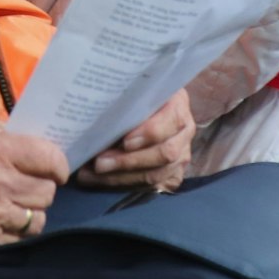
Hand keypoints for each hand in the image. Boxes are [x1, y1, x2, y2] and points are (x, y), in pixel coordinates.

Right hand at [0, 111, 68, 242]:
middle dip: (44, 185)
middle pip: (48, 191)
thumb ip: (8, 131)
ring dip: (33, 209)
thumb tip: (38, 143)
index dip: (59, 164)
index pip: (51, 159)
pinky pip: (20, 237)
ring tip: (19, 201)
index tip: (56, 167)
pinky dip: (18, 228)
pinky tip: (7, 217)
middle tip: (33, 182)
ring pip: (39, 218)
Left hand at [79, 89, 193, 189]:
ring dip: (122, 177)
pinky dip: (125, 186)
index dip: (150, 133)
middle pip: (164, 153)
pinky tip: (102, 182)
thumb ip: (126, 101)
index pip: (171, 121)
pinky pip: (152, 187)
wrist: (149, 109)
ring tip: (93, 175)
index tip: (125, 142)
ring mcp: (181, 155)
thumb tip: (97, 114)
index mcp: (178, 105)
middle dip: (129, 161)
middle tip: (99, 163)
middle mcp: (184, 131)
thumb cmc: (136, 97)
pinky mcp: (173, 175)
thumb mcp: (136, 91)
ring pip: (157, 175)